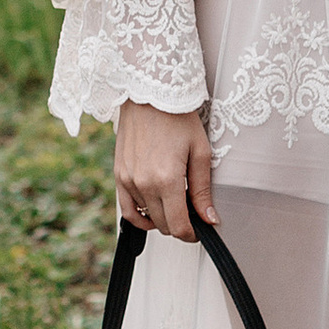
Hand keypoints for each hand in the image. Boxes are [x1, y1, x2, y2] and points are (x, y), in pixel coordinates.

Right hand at [114, 100, 217, 240]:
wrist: (149, 94)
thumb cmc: (177, 117)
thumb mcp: (199, 152)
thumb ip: (203, 190)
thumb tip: (210, 219)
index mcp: (167, 179)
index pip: (179, 226)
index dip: (193, 234)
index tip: (201, 229)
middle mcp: (144, 183)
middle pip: (164, 225)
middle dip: (181, 225)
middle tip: (192, 210)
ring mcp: (128, 180)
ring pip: (147, 218)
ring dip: (162, 219)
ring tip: (175, 204)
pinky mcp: (119, 174)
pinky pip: (127, 209)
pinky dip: (141, 217)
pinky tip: (153, 212)